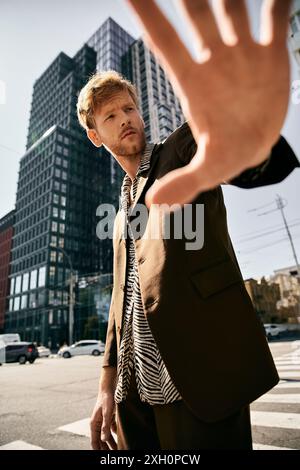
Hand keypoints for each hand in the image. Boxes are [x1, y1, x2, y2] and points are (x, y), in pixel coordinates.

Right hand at [90, 391, 116, 449]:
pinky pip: (111, 430)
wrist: (109, 387)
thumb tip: (104, 439)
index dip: (98, 451)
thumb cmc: (106, 399)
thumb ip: (105, 426)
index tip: (103, 457)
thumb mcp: (107, 413)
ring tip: (118, 449)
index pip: (94, 442)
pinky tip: (121, 439)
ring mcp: (103, 421)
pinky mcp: (109, 418)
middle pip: (101, 441)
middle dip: (106, 449)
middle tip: (113, 454)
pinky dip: (115, 435)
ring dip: (111, 443)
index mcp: (94, 424)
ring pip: (107, 436)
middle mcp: (97, 424)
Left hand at [125, 0, 290, 206]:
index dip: (146, 13)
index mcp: (192, 81)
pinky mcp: (270, 53)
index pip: (164, 40)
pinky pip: (276, 17)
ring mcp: (242, 53)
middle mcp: (215, 59)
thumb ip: (184, 183)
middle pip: (197, 13)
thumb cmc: (227, 152)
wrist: (256, 143)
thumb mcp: (209, 170)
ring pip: (233, 6)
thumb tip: (155, 204)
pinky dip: (278, 1)